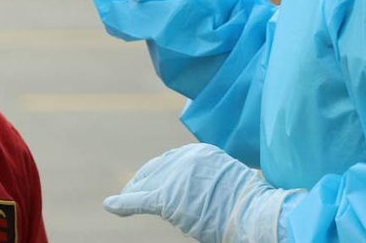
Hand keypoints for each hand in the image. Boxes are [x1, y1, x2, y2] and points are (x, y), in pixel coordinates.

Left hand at [104, 143, 293, 242]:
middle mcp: (185, 159)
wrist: (254, 212)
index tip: (149, 180)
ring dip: (133, 194)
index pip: (170, 161)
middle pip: (155, 171)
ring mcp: (175, 177)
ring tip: (121, 201)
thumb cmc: (250, 203)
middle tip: (129, 192)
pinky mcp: (167, 197)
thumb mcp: (231, 178)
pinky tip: (111, 205)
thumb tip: (202, 189)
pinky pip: (139, 199)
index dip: (157, 173)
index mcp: (200, 152)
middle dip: (142, 182)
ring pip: (146, 186)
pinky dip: (123, 203)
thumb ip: (210, 177)